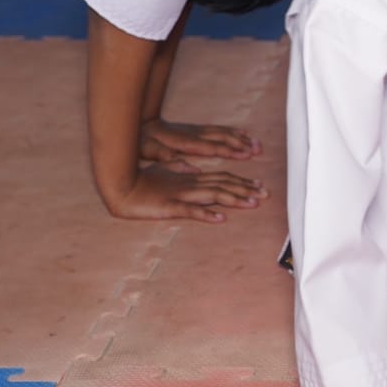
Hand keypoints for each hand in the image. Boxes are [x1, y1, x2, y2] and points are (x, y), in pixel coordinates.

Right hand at [107, 162, 268, 221]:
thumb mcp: (164, 172)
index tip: (259, 186)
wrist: (121, 187)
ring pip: (213, 196)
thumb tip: (195, 168)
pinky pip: (190, 211)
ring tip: (252, 204)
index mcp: (191, 178)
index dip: (242, 182)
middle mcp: (190, 185)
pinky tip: (220, 218)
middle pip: (224, 186)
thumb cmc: (141, 180)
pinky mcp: (169, 207)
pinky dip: (206, 213)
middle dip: (246, 190)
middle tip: (266, 194)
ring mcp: (180, 195)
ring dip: (234, 199)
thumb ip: (181, 169)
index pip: (222, 178)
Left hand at [139, 118, 262, 168]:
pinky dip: (231, 131)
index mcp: (186, 142)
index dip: (231, 150)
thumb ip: (164, 155)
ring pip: (223, 132)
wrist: (140, 125)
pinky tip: (240, 133)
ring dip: (240, 138)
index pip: (213, 147)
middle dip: (241, 143)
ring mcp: (196, 130)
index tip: (246, 154)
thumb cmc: (143, 142)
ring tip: (255, 142)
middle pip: (223, 138)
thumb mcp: (149, 150)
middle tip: (258, 148)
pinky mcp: (195, 130)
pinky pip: (218, 130)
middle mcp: (195, 134)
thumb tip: (178, 161)